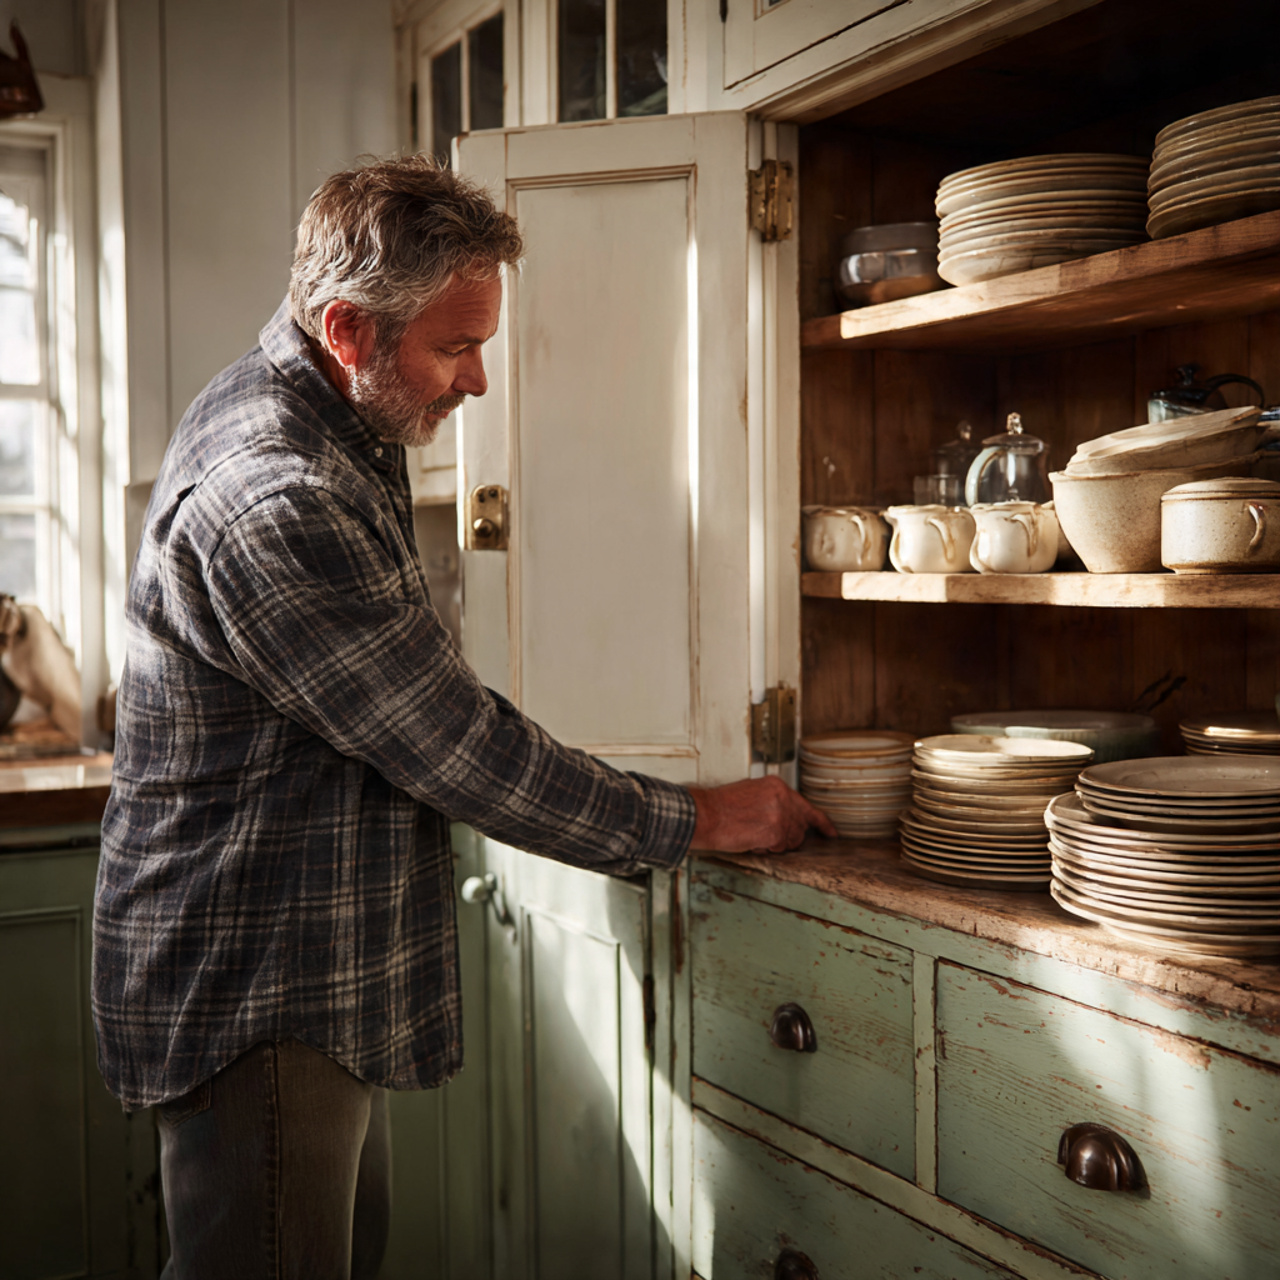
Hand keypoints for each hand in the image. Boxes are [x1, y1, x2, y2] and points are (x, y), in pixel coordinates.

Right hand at [686, 776, 837, 853]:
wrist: (706, 814)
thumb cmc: (720, 806)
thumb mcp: (750, 792)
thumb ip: (772, 801)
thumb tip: (782, 817)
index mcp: (777, 786)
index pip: (807, 807)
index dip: (821, 823)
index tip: (831, 833)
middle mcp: (783, 798)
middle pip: (800, 826)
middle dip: (788, 836)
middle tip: (769, 837)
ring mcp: (781, 816)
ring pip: (792, 840)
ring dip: (776, 843)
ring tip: (753, 834)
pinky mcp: (775, 833)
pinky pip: (779, 849)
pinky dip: (766, 849)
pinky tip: (752, 840)